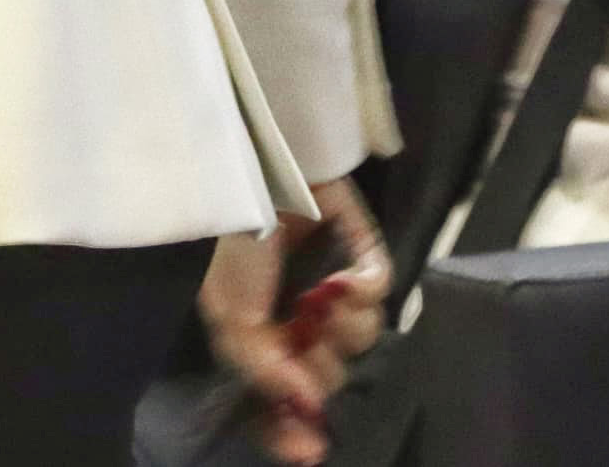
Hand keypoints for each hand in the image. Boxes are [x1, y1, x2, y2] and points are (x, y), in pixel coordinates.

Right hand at [198, 176, 389, 463]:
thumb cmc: (229, 242)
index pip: (282, 402)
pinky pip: (380, 287)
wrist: (251, 169)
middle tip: (305, 336)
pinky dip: (366, 286)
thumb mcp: (228, 315)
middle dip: (321, 363)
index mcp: (261, 340)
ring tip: (323, 294)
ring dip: (344, 323)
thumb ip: (263, 369)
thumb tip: (305, 407)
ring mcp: (333, 288)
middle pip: (328, 374)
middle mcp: (299, 321)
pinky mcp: (361, 252)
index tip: (310, 448)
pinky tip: (344, 278)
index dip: (293, 428)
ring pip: (360, 335)